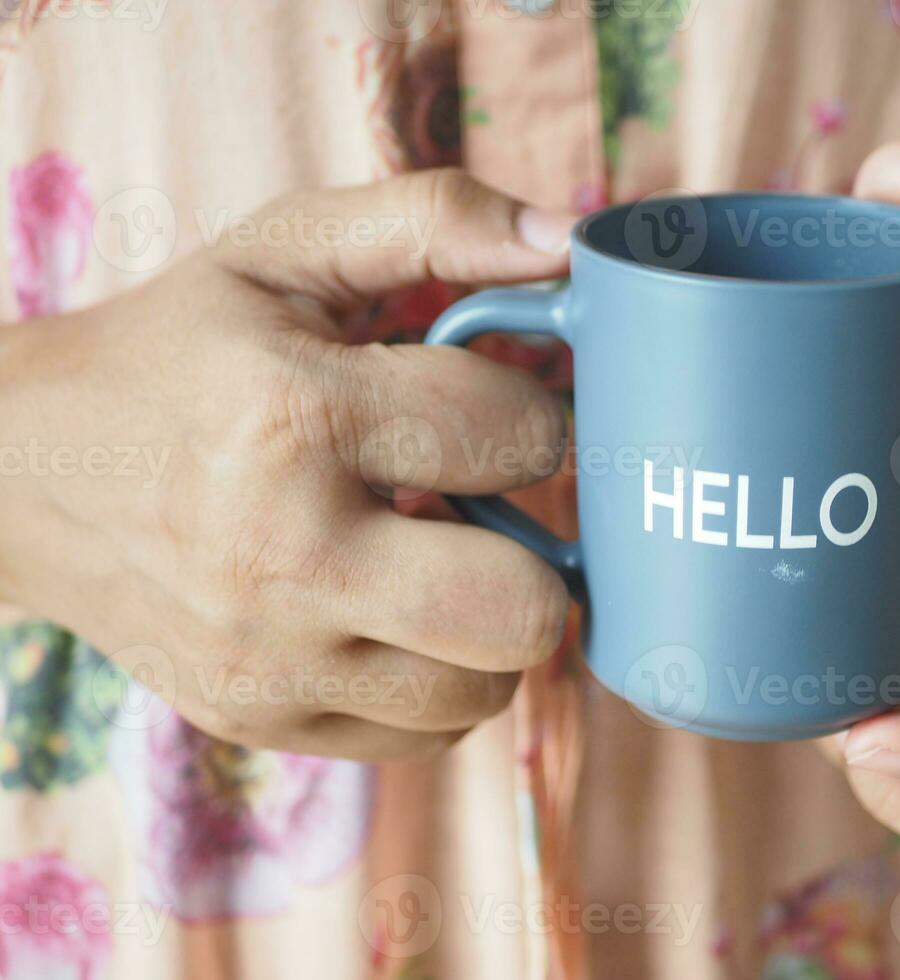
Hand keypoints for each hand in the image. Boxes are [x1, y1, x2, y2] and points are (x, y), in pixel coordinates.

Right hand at [0, 170, 580, 759]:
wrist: (21, 472)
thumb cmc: (177, 349)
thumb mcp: (284, 249)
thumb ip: (432, 219)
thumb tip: (570, 238)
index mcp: (295, 415)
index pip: (518, 436)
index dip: (536, 416)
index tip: (494, 412)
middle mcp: (286, 556)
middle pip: (521, 610)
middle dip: (539, 555)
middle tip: (494, 511)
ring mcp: (270, 660)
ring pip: (486, 692)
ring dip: (492, 626)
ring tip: (438, 561)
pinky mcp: (262, 720)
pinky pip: (426, 736)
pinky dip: (439, 678)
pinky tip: (394, 615)